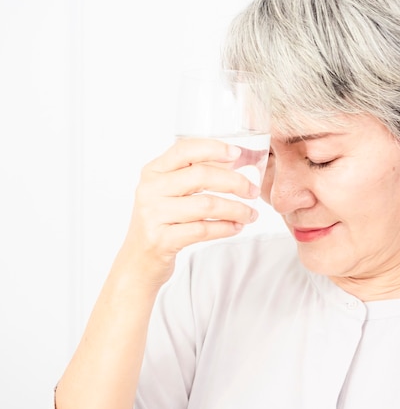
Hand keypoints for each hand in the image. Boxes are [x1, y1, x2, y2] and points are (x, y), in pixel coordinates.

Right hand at [116, 137, 259, 287]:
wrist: (137, 260)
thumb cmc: (161, 221)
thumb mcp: (169, 192)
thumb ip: (196, 174)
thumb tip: (239, 162)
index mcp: (153, 171)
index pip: (185, 149)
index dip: (213, 148)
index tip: (237, 154)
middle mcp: (150, 189)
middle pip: (201, 176)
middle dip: (234, 182)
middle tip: (253, 190)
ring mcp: (154, 215)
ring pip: (206, 205)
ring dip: (235, 209)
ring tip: (250, 214)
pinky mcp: (162, 239)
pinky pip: (203, 229)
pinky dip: (225, 228)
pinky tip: (236, 227)